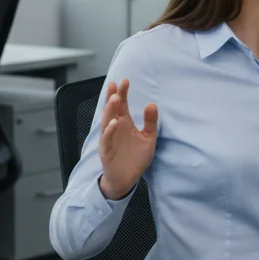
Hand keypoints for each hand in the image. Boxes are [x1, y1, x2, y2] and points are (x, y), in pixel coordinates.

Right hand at [97, 78, 158, 200]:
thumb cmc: (136, 158)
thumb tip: (152, 104)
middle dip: (113, 97)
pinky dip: (109, 131)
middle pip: (112, 109)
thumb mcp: (149, 138)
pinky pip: (106, 139)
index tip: (126, 80)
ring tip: (115, 98)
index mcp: (124, 123)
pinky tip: (114, 123)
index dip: (123, 93)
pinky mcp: (106, 151)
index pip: (122, 105)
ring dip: (110, 110)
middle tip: (116, 84)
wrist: (127, 179)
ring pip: (106, 121)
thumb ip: (151, 122)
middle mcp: (115, 128)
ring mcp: (109, 139)